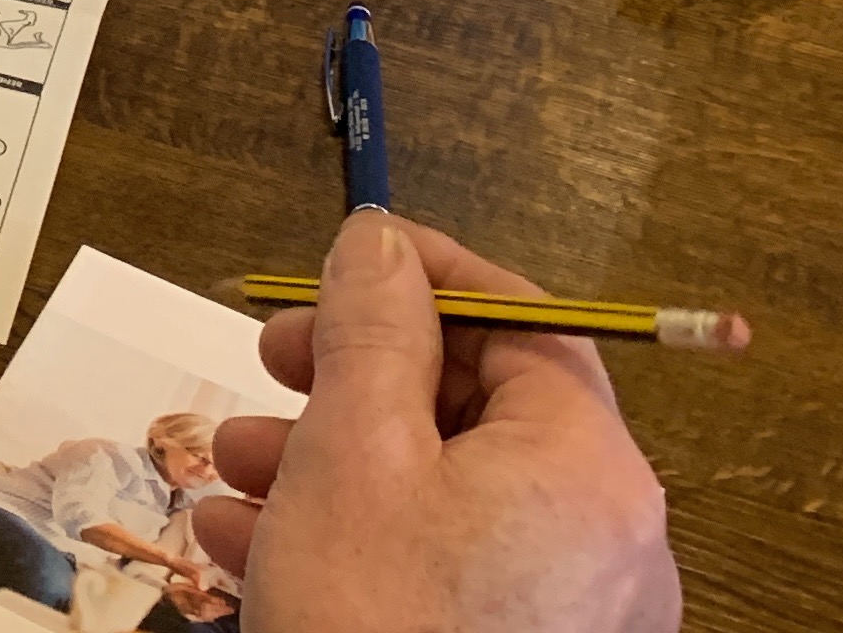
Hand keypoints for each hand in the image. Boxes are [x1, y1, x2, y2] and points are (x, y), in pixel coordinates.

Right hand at [200, 210, 679, 632]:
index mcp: (589, 467)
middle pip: (477, 409)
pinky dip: (357, 539)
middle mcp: (606, 538)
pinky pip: (444, 568)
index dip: (427, 278)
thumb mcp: (352, 450)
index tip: (346, 262)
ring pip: (445, 493)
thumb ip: (369, 331)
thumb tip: (383, 246)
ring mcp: (571, 613)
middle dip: (353, 382)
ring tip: (236, 470)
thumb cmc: (382, 632)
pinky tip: (256, 545)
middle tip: (273, 366)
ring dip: (331, 462)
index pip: (525, 321)